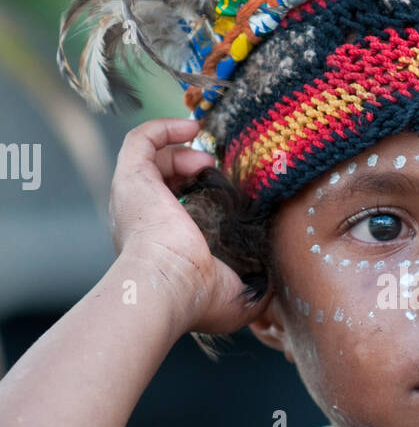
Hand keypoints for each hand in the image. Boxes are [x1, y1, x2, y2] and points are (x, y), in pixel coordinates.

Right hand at [109, 117, 270, 334]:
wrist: (168, 287)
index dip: (196, 195)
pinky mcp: (132, 177)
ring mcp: (133, 197)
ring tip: (207, 158)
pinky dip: (164, 128)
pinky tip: (192, 127)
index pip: (173, 211)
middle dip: (189, 169)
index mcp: (160, 246)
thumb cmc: (197, 299)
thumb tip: (277, 281)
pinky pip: (140, 141)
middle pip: (161, 182)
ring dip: (181, 151)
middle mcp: (140, 220)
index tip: (223, 191)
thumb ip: (258, 287)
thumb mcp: (239, 299)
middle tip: (215, 172)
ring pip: (150, 160)